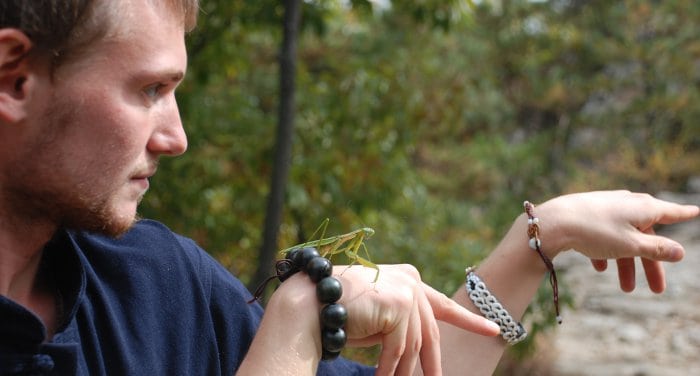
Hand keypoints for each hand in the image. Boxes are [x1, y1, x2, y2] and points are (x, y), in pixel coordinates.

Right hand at [334, 264, 499, 375]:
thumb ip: (402, 324)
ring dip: (404, 372)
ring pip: (414, 346)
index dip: (468, 320)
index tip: (493, 330)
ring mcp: (408, 292)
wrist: (312, 302)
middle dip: (433, 364)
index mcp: (409, 278)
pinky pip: (399, 349)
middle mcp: (412, 281)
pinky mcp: (400, 306)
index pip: (443, 304)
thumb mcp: (380, 315)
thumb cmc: (340, 310)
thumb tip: (422, 349)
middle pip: (430, 332)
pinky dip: (390, 369)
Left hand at [541, 190, 698, 291]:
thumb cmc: (595, 231)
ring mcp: (606, 208)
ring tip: (625, 288)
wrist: (553, 222)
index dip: (684, 213)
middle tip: (658, 290)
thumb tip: (680, 251)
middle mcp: (627, 204)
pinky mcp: (587, 214)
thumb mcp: (631, 245)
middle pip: (646, 235)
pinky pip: (603, 236)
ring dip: (626, 263)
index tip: (696, 211)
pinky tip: (599, 268)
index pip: (671, 212)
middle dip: (651, 263)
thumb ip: (657, 248)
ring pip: (623, 239)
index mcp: (643, 207)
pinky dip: (605, 252)